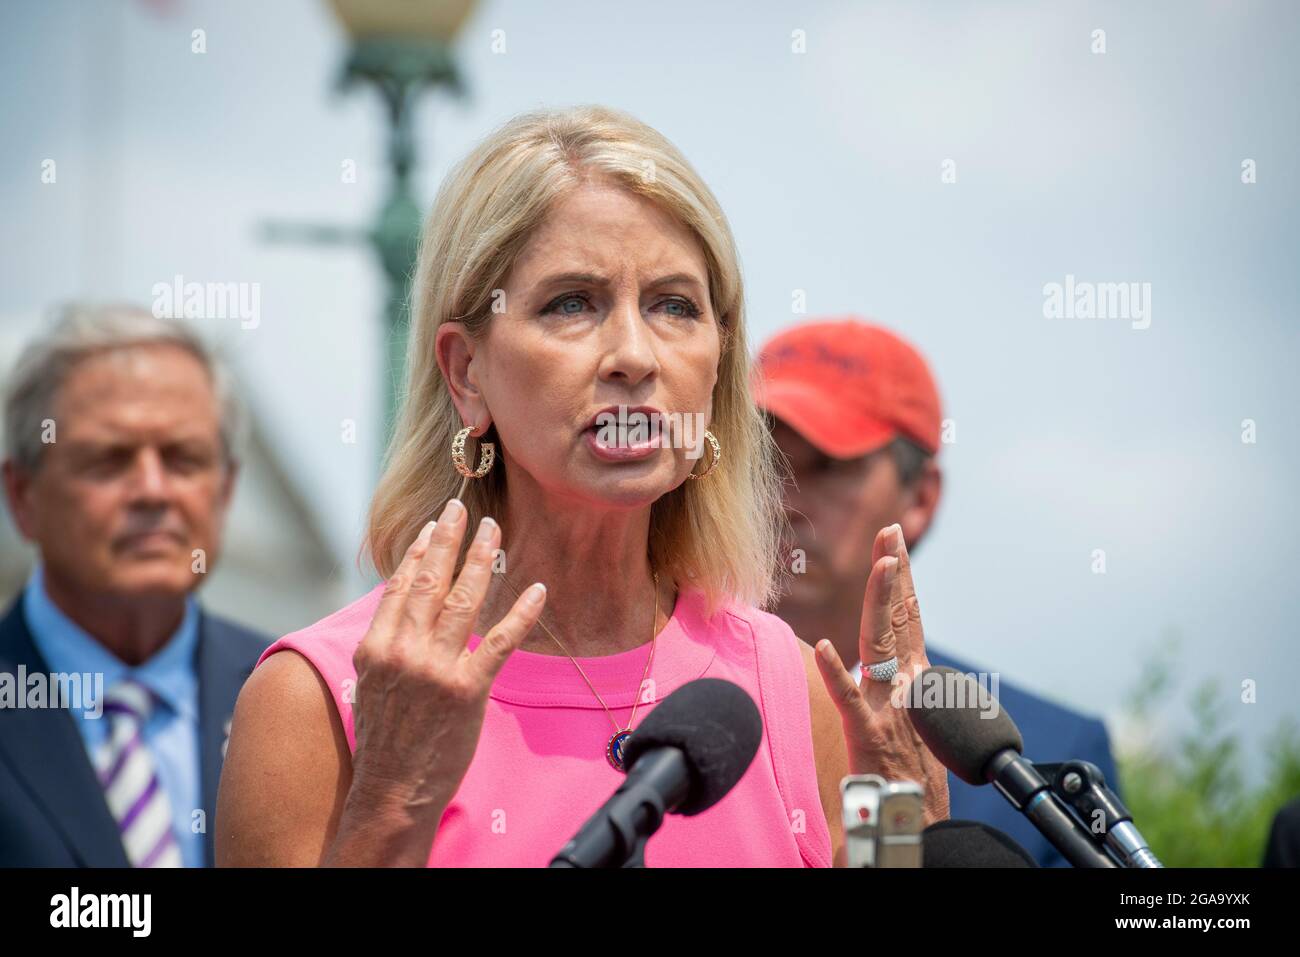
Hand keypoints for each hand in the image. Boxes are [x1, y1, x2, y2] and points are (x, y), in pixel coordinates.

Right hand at [348, 498, 546, 832]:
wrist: (394, 791)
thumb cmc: (386, 740)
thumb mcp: (371, 683)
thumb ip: (387, 643)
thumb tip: (404, 607)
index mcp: (376, 646)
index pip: (400, 585)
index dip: (420, 552)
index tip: (434, 527)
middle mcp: (403, 650)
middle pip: (430, 581)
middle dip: (449, 539)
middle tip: (463, 508)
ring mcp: (436, 669)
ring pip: (463, 600)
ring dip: (481, 560)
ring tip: (495, 532)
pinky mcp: (467, 689)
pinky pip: (500, 641)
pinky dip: (521, 612)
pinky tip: (537, 589)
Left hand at [813, 523, 949, 825]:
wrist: (920, 820)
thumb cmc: (912, 772)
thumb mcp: (910, 717)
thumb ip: (899, 683)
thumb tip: (891, 657)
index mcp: (914, 678)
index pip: (909, 617)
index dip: (901, 578)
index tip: (893, 541)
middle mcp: (906, 684)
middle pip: (901, 618)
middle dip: (895, 572)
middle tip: (889, 532)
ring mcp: (889, 706)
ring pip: (882, 645)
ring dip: (882, 603)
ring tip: (881, 565)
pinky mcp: (868, 734)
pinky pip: (849, 699)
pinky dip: (837, 673)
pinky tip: (824, 647)